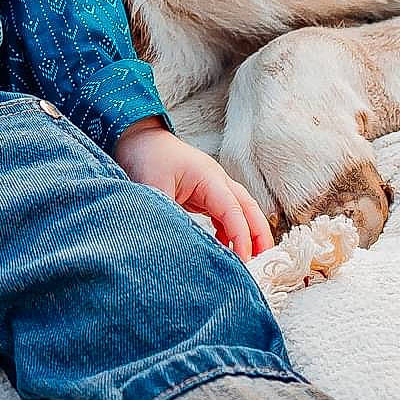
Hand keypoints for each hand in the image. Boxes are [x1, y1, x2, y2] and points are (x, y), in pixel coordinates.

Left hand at [112, 118, 272, 261]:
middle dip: (259, 235)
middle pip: (248, 209)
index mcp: (209, 177)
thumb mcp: (153, 187)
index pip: (233, 210)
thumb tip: (179, 242)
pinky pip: (224, 214)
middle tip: (263, 262)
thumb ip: (169, 213)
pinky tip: (224, 247)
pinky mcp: (204, 194)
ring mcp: (212, 187)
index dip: (241, 236)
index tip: (243, 260)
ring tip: (248, 260)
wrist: (137, 137)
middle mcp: (217, 181)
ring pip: (240, 212)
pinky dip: (229, 231)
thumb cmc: (147, 155)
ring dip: (247, 234)